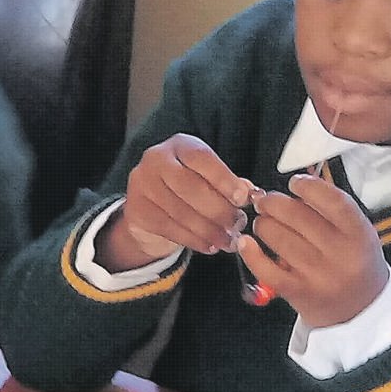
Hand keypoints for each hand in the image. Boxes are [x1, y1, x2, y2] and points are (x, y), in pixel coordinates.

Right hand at [97, 134, 253, 271]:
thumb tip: (253, 194)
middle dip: (218, 210)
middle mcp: (157, 159)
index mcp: (180, 145)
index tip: (242, 199)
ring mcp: (142, 184)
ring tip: (228, 242)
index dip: (224, 179)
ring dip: (209, 230)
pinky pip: (170, 228)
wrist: (150, 205)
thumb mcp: (209, 177)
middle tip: (237, 226)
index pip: (202, 158)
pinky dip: (194, 240)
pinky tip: (210, 246)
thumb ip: (231, 184)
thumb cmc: (189, 187)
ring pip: (181, 212)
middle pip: (190, 187)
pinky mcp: (137, 210)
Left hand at [237, 174, 388, 326]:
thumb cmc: (354, 265)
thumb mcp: (358, 233)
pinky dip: (251, 252)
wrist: (358, 310)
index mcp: (359, 234)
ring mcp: (318, 274)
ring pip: (278, 237)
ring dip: (262, 224)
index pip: (331, 200)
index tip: (295, 184)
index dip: (307, 186)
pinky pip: (266, 268)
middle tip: (267, 202)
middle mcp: (340, 254)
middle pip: (297, 215)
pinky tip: (246, 243)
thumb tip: (293, 188)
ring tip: (263, 223)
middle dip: (273, 203)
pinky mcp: (298, 292)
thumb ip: (331, 210)